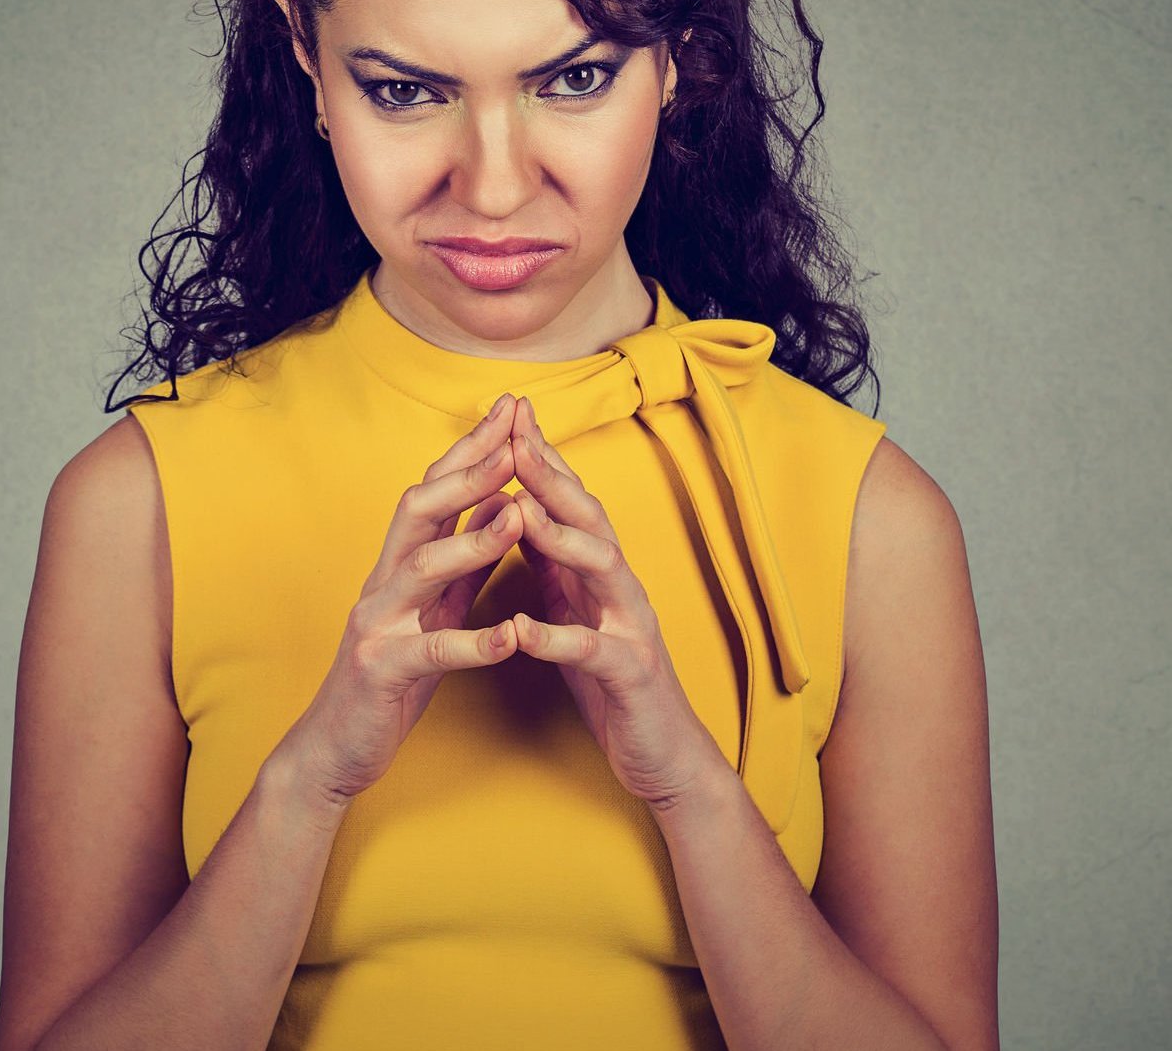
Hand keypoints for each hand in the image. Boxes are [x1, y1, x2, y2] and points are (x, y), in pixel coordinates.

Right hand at [275, 392, 529, 808]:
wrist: (334, 747)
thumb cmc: (390, 676)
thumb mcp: (433, 610)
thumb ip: (463, 562)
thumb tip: (501, 503)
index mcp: (398, 564)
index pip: (435, 490)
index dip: (472, 448)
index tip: (512, 410)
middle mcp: (382, 582)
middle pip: (420, 509)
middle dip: (469, 470)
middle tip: (515, 437)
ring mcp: (377, 624)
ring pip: (421, 568)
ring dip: (472, 538)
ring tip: (519, 515)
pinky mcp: (384, 671)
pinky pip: (433, 652)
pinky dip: (476, 643)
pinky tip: (512, 637)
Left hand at [502, 395, 730, 810]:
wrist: (664, 755)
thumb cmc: (613, 684)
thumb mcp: (576, 614)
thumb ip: (554, 567)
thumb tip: (520, 513)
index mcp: (600, 574)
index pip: (570, 502)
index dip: (541, 457)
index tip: (508, 415)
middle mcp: (622, 589)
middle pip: (590, 518)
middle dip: (552, 475)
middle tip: (515, 436)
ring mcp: (631, 628)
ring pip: (604, 568)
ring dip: (561, 537)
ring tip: (520, 513)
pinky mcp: (630, 676)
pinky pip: (593, 652)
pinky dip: (555, 638)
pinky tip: (520, 630)